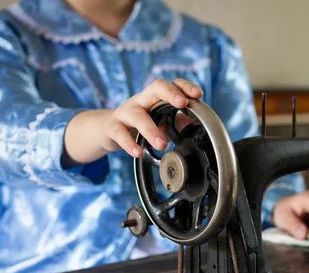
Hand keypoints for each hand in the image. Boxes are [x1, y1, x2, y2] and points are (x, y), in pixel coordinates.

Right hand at [64, 79, 202, 164]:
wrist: (110, 130)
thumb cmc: (142, 124)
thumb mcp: (162, 123)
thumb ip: (178, 123)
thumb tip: (197, 125)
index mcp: (156, 97)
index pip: (172, 84)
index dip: (185, 87)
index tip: (198, 94)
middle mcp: (142, 100)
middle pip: (155, 87)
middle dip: (170, 93)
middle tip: (182, 103)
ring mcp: (126, 111)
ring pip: (138, 115)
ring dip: (150, 129)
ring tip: (161, 145)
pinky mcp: (112, 126)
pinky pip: (119, 132)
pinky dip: (129, 143)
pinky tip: (138, 152)